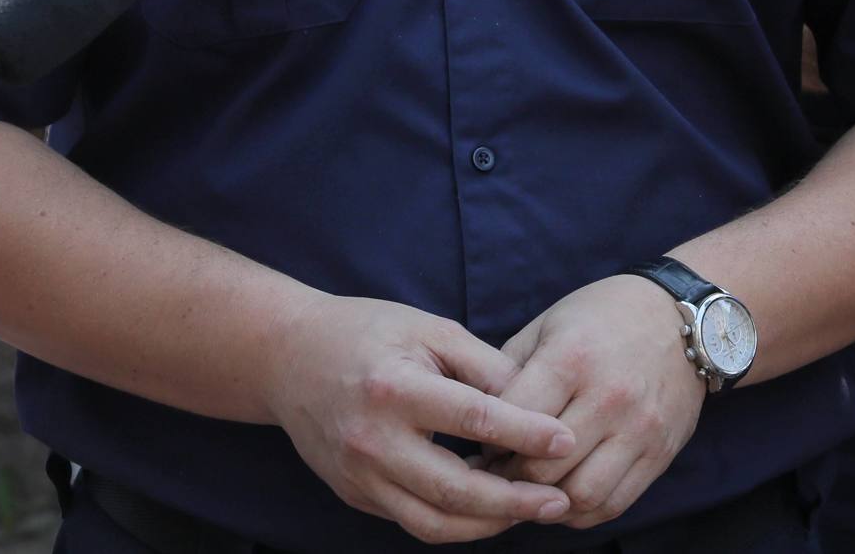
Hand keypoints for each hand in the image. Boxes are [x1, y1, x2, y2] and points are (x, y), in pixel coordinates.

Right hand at [261, 295, 573, 541]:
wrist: (287, 358)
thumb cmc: (367, 333)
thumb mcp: (428, 330)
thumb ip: (483, 367)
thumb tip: (539, 405)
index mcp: (394, 389)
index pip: (472, 419)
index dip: (525, 433)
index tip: (566, 440)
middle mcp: (372, 440)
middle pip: (454, 489)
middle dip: (514, 501)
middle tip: (559, 501)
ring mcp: (359, 475)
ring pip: (434, 522)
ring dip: (489, 524)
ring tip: (533, 511)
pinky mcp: (355, 495)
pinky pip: (414, 520)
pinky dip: (457, 521)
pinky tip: (491, 509)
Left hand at [482, 275, 704, 529]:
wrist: (681, 317)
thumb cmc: (603, 317)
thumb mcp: (548, 324)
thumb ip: (508, 370)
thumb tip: (475, 421)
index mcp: (572, 359)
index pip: (514, 421)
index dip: (488, 441)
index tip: (480, 444)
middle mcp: (608, 397)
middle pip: (542, 467)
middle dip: (510, 477)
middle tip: (498, 473)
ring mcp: (638, 430)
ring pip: (578, 496)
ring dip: (546, 503)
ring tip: (530, 489)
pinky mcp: (659, 454)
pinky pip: (613, 504)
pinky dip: (580, 512)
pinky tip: (563, 496)